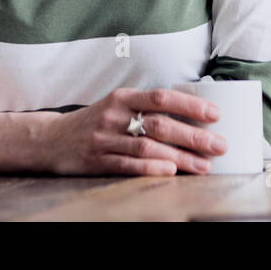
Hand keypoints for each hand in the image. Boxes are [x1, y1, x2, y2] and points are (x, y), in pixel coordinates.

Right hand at [41, 87, 226, 175]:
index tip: (215, 114)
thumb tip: (191, 114)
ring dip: (180, 158)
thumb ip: (146, 107)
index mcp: (122, 97)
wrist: (51, 139)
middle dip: (194, 136)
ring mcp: (105, 140)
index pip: (161, 97)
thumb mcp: (117, 105)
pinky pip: (128, 166)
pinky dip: (151, 168)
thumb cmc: (95, 122)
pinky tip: (171, 172)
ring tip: (204, 166)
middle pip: (160, 124)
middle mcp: (114, 116)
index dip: (190, 105)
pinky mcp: (98, 162)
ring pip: (149, 147)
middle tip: (219, 146)